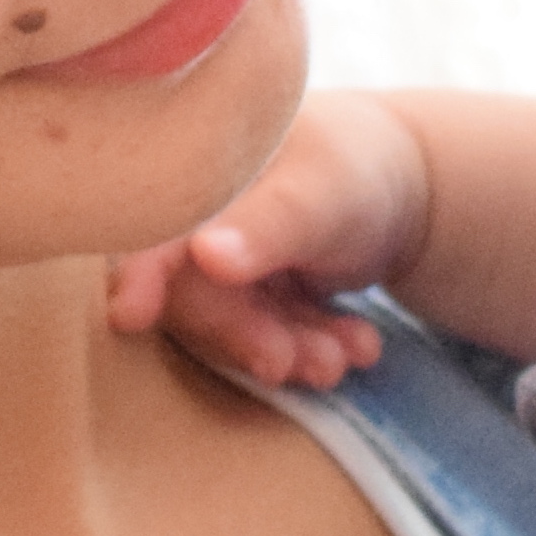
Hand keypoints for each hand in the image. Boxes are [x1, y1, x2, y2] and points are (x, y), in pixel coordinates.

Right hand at [105, 87, 426, 387]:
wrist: (407, 187)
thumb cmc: (356, 172)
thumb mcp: (319, 196)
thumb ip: (267, 226)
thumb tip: (204, 256)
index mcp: (198, 172)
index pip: (154, 230)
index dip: (139, 273)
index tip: (128, 315)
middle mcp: (197, 219)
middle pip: (194, 294)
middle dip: (250, 334)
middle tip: (317, 364)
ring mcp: (220, 260)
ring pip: (233, 323)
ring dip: (290, 349)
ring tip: (348, 358)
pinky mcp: (247, 293)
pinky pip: (266, 333)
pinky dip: (312, 345)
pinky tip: (362, 345)